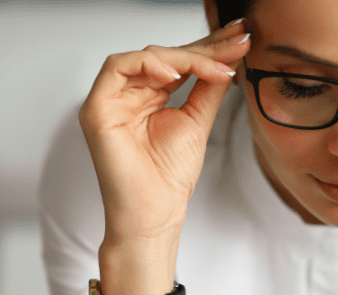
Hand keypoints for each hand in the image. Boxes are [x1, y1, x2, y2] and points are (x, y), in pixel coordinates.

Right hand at [78, 19, 249, 294]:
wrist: (155, 211)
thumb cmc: (169, 176)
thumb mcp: (198, 120)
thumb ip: (209, 87)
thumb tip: (228, 58)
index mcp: (151, 95)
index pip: (180, 61)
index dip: (210, 48)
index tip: (240, 41)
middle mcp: (129, 93)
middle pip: (166, 55)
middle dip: (205, 46)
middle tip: (237, 42)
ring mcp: (112, 98)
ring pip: (146, 57)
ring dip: (184, 56)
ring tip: (215, 65)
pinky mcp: (97, 107)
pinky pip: (118, 67)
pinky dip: (149, 63)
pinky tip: (177, 71)